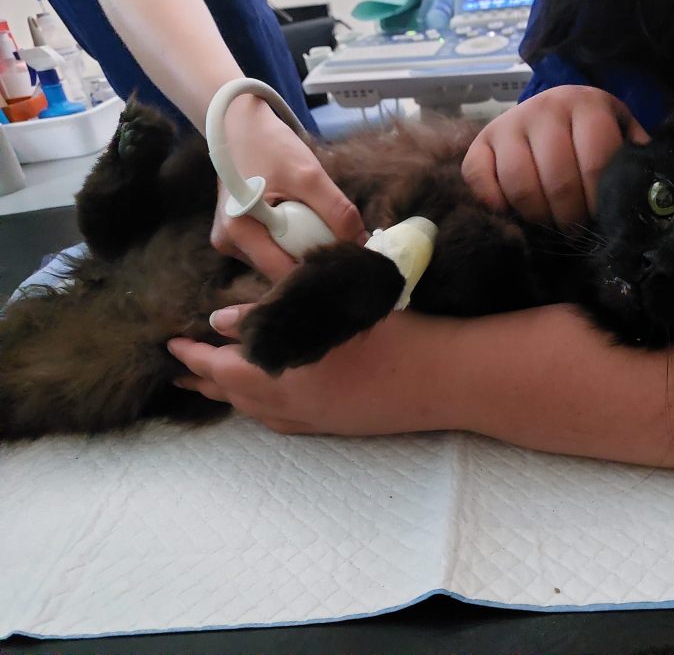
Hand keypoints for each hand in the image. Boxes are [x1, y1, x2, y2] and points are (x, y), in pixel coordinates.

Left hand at [167, 305, 450, 434]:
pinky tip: (266, 405)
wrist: (443, 378)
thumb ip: (273, 306)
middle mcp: (294, 405)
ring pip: (257, 414)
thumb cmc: (391, 332)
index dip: (194, 356)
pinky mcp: (337, 426)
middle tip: (182, 370)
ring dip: (230, 397)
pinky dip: (260, 412)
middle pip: (235, 396)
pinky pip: (283, 424)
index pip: (223, 367)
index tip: (170, 344)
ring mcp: (317, 421)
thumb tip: (221, 320)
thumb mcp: (330, 306)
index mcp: (287, 375)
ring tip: (214, 385)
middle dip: (204, 380)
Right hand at [212, 96, 367, 279]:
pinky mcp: (239, 235)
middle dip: (312, 259)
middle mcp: (229, 243)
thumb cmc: (270, 144)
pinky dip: (293, 239)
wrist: (240, 122)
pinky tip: (303, 223)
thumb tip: (362, 244)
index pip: (284, 273)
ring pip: (279, 260)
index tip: (344, 259)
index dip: (316, 269)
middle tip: (339, 242)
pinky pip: (274, 248)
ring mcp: (232, 241)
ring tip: (319, 227)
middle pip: (281, 270)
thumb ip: (337, 211)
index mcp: (237, 232)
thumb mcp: (309, 175)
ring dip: (303, 248)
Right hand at [462, 85, 648, 226]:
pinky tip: (514, 216)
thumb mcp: (619, 134)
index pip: (594, 162)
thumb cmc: (589, 134)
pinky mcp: (478, 144)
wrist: (548, 111)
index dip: (597, 202)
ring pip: (519, 183)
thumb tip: (648, 196)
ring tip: (549, 228)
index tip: (599, 222)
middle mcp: (544, 107)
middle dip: (570, 217)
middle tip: (575, 234)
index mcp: (586, 104)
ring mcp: (507, 124)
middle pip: (557, 178)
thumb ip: (633, 158)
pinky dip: (495, 205)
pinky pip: (480, 180)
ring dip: (537, 216)